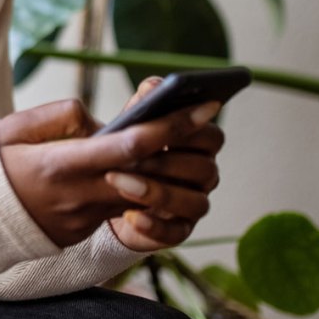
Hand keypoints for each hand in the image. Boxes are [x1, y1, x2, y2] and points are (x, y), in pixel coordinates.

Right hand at [0, 95, 220, 247]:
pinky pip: (122, 209)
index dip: (170, 127)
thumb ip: (60, 116)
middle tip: (209, 118)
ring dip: (171, 172)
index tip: (201, 107)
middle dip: (186, 148)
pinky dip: (140, 188)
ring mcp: (83, 219)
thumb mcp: (13, 128)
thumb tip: (98, 119)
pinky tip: (150, 167)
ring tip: (183, 143)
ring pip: (145, 197)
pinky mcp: (83, 231)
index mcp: (60, 165)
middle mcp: (78, 196)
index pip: (129, 147)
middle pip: (150, 175)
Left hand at [107, 77, 225, 251]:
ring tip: (120, 181)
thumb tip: (154, 85)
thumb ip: (144, 104)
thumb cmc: (125, 149)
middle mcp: (203, 174)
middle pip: (205, 169)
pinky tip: (130, 215)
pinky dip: (154, 225)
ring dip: (158, 191)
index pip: (212, 135)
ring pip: (195, 202)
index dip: (192, 130)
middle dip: (169, 161)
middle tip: (135, 156)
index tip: (166, 124)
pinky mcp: (177, 230)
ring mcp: (193, 204)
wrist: (106, 191)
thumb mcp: (130, 123)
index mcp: (197, 144)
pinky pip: (176, 233)